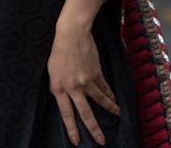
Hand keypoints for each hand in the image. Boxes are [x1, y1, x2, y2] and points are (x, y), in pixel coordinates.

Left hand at [48, 25, 120, 145]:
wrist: (72, 35)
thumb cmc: (58, 53)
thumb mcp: (52, 73)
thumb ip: (59, 89)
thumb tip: (65, 100)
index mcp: (59, 89)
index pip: (66, 114)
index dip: (72, 129)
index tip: (77, 141)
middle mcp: (73, 87)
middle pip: (85, 113)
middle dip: (94, 128)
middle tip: (101, 141)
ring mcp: (86, 80)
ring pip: (100, 100)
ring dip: (109, 109)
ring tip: (117, 115)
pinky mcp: (96, 72)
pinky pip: (104, 87)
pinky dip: (110, 94)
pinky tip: (115, 100)